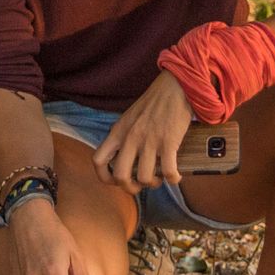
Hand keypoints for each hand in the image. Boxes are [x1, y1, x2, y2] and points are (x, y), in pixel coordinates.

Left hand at [93, 74, 195, 193]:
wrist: (174, 86)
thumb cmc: (153, 103)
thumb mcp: (129, 118)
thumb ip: (123, 136)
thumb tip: (123, 158)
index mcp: (118, 132)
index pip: (98, 160)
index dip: (104, 177)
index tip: (116, 181)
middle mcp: (130, 138)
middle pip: (120, 176)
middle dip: (130, 188)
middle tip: (140, 186)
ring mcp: (149, 141)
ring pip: (144, 177)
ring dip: (153, 183)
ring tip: (159, 178)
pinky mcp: (168, 142)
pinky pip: (168, 171)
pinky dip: (173, 179)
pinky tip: (175, 176)